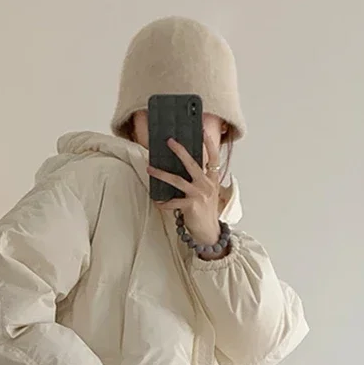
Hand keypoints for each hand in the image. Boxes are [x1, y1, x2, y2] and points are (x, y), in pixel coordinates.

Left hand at [148, 131, 221, 246]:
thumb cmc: (206, 212)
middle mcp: (207, 185)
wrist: (209, 233)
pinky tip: (156, 201)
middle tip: (169, 141)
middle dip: (180, 151)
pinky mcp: (191, 206)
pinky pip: (172, 202)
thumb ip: (201, 180)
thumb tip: (185, 169)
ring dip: (161, 174)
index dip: (209, 144)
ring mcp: (199, 195)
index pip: (214, 158)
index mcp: (212, 180)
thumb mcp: (208, 193)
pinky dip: (163, 202)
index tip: (202, 130)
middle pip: (192, 164)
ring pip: (177, 180)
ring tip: (149, 169)